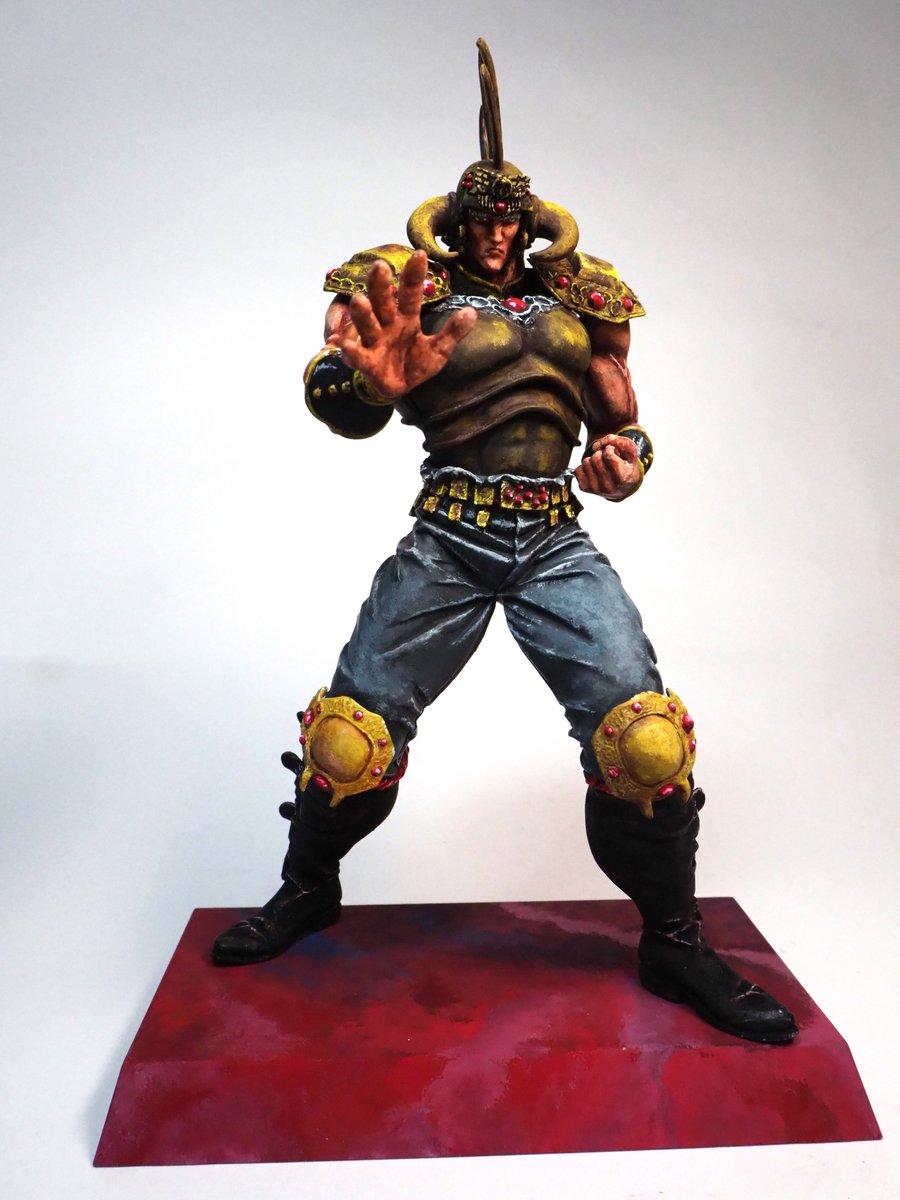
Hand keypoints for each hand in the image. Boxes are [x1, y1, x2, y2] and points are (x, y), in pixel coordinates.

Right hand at [331, 251, 475, 397]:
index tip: (420, 254)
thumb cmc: (415, 364)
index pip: (411, 294)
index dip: (414, 275)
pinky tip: (344, 345)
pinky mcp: (366, 362)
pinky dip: (350, 351)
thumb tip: (472, 312)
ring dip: (363, 313)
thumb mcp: (439, 350)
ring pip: (367, 324)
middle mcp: (387, 325)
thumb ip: (453, 332)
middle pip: (383, 302)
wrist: (399, 388)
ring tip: (359, 300)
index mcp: (406, 319)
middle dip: (380, 286)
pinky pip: (357, 355)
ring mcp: (375, 342)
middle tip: (380, 266)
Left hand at [574, 434, 642, 499]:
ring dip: (593, 460)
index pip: (608, 455)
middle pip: (596, 458)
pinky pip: (577, 469)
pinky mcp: (585, 488)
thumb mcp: (630, 452)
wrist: (622, 487)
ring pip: (586, 462)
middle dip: (601, 453)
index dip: (610, 449)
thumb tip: (596, 445)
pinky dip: (585, 467)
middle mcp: (608, 486)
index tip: (615, 453)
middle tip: (607, 459)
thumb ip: (619, 442)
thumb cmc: (627, 467)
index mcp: (623, 478)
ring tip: (602, 465)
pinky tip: (594, 471)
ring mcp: (595, 488)